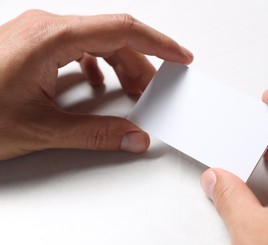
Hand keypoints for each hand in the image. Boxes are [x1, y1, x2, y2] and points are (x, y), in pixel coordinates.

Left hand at [0, 9, 192, 159]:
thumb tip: (135, 137)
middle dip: (141, 64)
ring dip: (119, 64)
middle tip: (154, 92)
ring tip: (132, 90)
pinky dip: (96, 64)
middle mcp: (46, 27)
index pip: (122, 30)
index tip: (181, 58)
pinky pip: (76, 46)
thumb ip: (95, 134)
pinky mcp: (30, 45)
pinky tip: (96, 82)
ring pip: (95, 40)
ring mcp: (37, 34)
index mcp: (52, 38)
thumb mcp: (40, 129)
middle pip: (112, 36)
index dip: (159, 43)